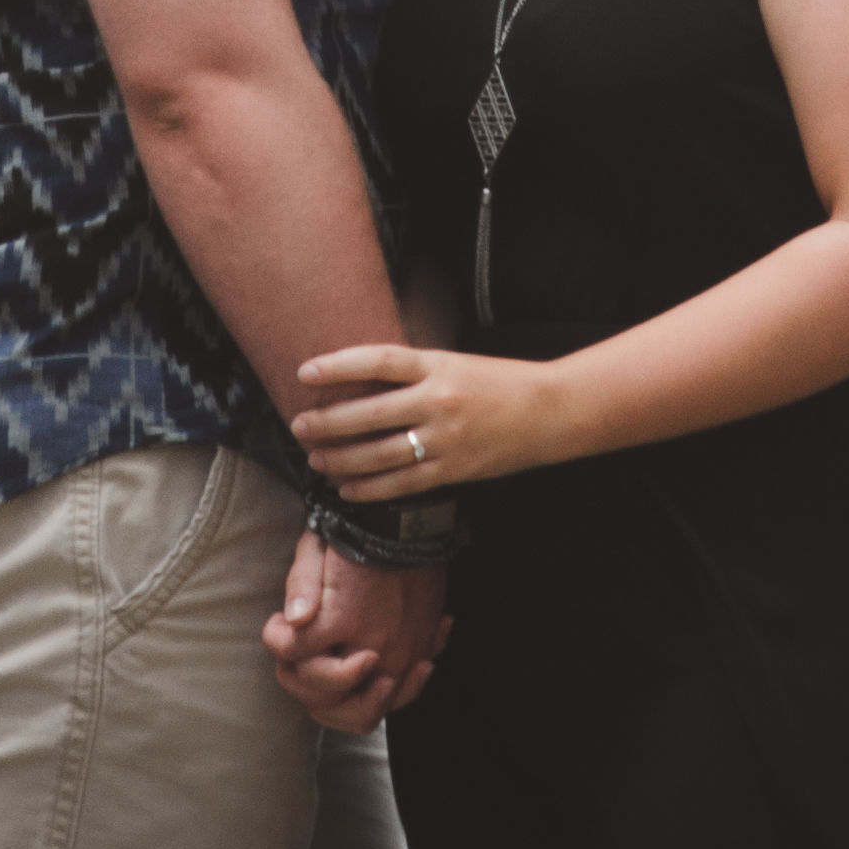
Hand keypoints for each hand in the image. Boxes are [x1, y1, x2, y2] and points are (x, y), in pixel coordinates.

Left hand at [261, 535, 446, 731]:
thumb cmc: (358, 532)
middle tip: (301, 657)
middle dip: (302, 682)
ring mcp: (400, 654)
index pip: (293, 655)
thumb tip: (292, 622)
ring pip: (365, 714)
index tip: (278, 622)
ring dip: (343, 702)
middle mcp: (370, 645)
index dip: (276, 639)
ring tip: (337, 680)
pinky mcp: (421, 649)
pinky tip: (380, 674)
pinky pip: (406, 693)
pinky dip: (391, 693)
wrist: (411, 521)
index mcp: (339, 618)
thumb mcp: (316, 547)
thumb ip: (300, 586)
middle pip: (324, 699)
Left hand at [292, 341, 573, 501]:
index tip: (305, 371)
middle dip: (328, 423)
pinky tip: (347, 488)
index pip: (378, 361)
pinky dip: (369, 488)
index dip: (339, 365)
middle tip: (299, 426)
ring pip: (379, 454)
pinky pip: (402, 483)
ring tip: (316, 458)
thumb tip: (360, 381)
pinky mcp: (453, 470)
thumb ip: (413, 372)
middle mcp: (438, 401)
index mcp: (438, 366)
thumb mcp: (454, 363)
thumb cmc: (498, 383)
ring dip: (341, 459)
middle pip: (369, 414)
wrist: (549, 411)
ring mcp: (445, 439)